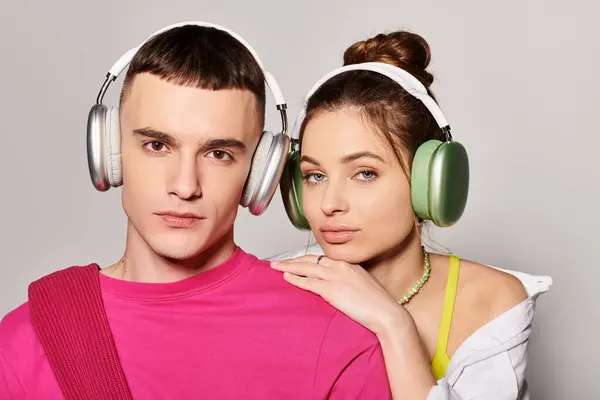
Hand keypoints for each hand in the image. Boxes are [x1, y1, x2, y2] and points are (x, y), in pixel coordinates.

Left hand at [270, 255, 407, 334]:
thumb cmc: (378, 304)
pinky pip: (309, 283)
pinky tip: (286, 278)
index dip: (306, 259)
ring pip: (306, 268)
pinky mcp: (332, 290)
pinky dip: (296, 279)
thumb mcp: (363, 286)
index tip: (295, 261)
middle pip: (310, 260)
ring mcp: (336, 277)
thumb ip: (350, 282)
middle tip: (278, 262)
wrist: (387, 314)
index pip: (322, 258)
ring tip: (275, 267)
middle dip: (292, 260)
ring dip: (288, 267)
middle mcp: (341, 267)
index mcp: (349, 264)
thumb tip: (341, 287)